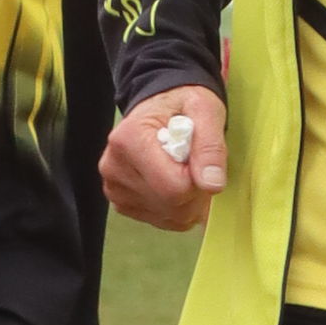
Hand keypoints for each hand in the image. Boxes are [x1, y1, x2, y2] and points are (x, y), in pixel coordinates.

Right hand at [98, 84, 228, 229]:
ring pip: (168, 217)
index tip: (201, 161)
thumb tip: (212, 184)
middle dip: (195, 192)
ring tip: (183, 170)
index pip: (172, 187)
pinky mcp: (119, 201)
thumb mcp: (205, 110)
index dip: (198, 181)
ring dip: (187, 201)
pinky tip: (172, 181)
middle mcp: (113, 166)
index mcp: (130, 139)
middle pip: (170, 206)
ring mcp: (113, 187)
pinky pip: (160, 220)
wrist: (160, 105)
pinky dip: (176, 208)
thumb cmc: (182, 104)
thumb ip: (210, 146)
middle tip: (197, 166)